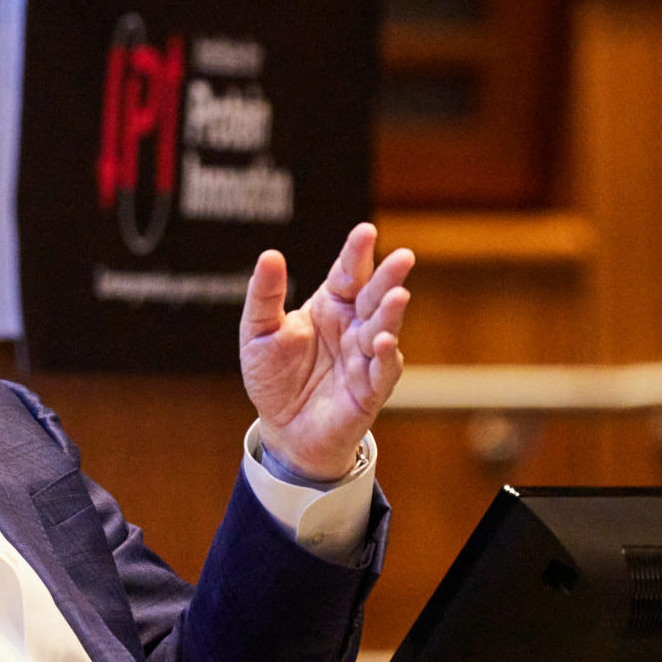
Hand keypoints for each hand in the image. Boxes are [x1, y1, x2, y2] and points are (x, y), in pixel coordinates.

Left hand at [239, 223, 414, 480]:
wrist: (282, 429)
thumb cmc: (274, 377)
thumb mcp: (259, 332)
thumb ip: (265, 295)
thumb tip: (270, 255)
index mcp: (330, 305)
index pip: (347, 273)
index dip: (357, 253)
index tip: (366, 232)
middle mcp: (353, 326)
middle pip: (373, 296)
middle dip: (388, 276)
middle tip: (403, 256)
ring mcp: (365, 356)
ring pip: (383, 329)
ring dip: (391, 313)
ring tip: (398, 295)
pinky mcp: (370, 389)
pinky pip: (382, 371)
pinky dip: (385, 356)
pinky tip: (382, 342)